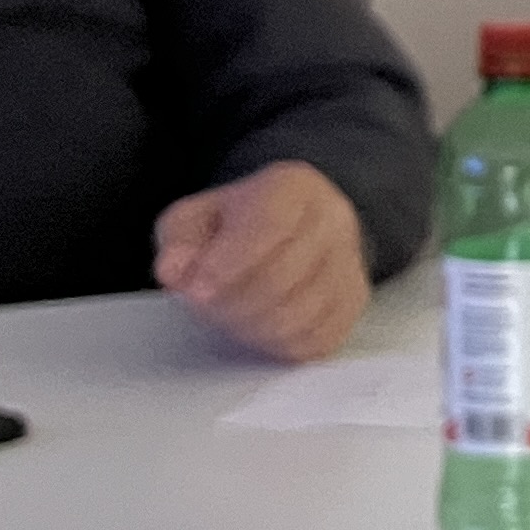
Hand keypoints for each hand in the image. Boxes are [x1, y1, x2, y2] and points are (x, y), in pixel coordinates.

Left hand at [153, 162, 371, 363]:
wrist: (290, 232)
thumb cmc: (238, 226)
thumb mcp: (196, 218)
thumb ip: (179, 241)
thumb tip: (175, 271)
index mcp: (294, 186)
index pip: (268, 225)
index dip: (228, 264)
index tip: (195, 292)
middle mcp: (333, 219)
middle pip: (282, 276)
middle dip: (231, 303)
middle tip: (204, 305)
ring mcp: (350, 263)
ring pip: (300, 314)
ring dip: (252, 327)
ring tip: (229, 314)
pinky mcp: (354, 303)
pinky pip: (316, 338)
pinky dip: (278, 343)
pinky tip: (258, 326)